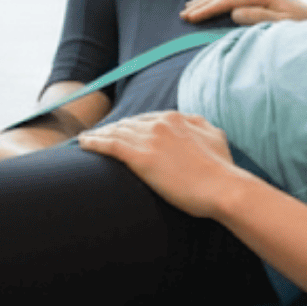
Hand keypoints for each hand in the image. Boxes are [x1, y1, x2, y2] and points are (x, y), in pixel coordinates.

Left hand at [76, 112, 247, 218]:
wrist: (223, 187)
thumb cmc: (222, 168)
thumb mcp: (215, 136)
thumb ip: (199, 125)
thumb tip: (191, 121)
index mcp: (177, 118)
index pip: (147, 119)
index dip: (132, 125)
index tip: (122, 131)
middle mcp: (161, 123)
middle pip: (128, 124)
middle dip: (113, 129)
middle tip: (99, 136)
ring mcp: (150, 139)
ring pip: (116, 132)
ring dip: (99, 134)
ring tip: (87, 140)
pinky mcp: (140, 157)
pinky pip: (110, 145)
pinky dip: (94, 142)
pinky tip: (82, 144)